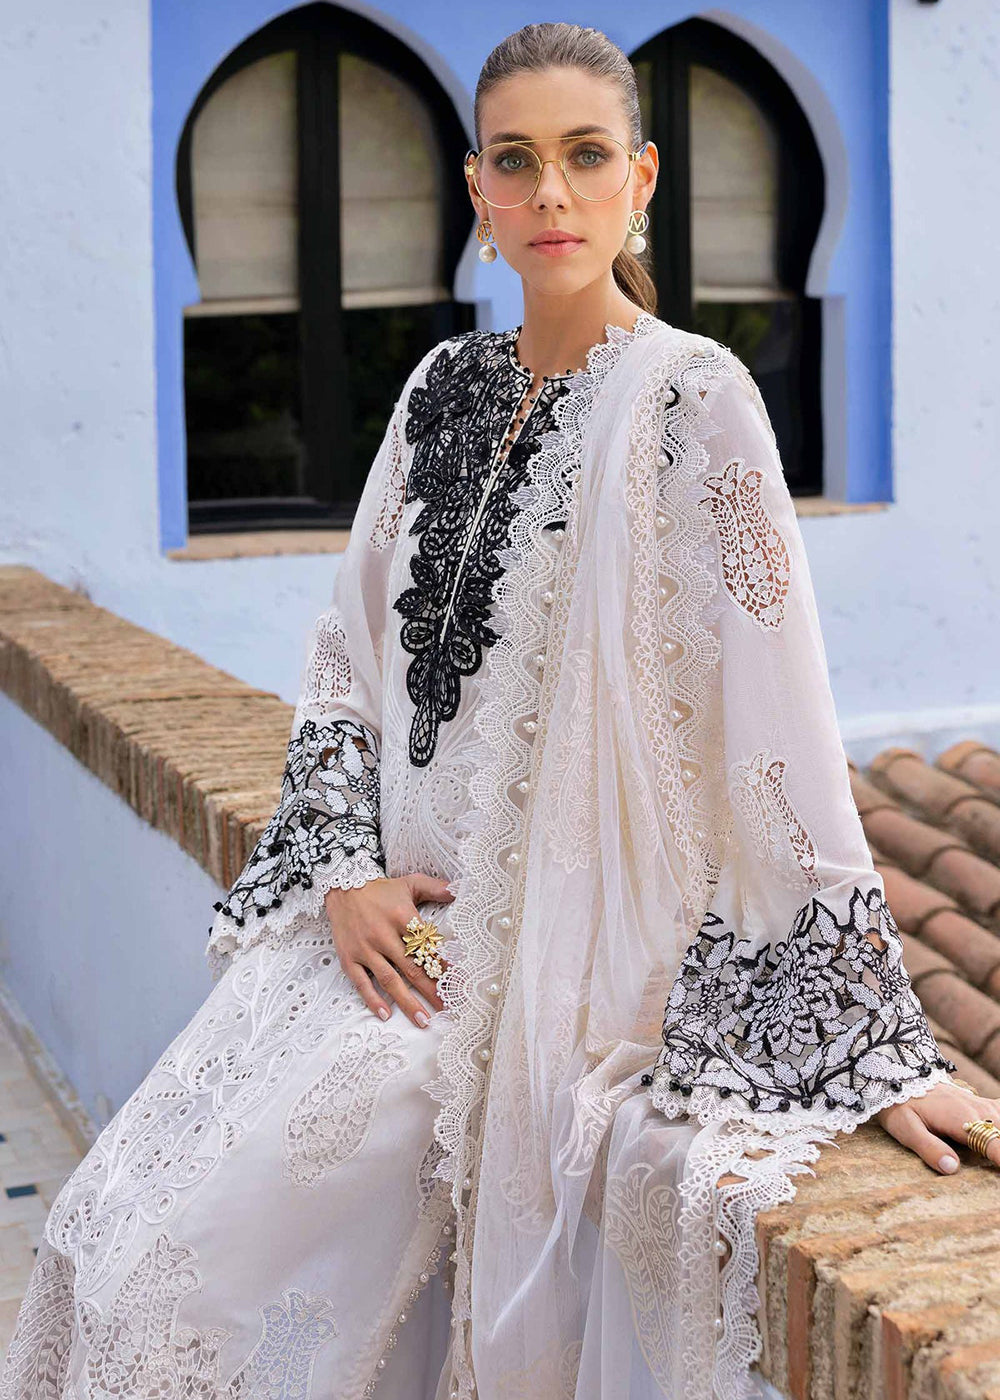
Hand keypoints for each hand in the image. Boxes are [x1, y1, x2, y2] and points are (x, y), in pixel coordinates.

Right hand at [324, 871, 452, 1028]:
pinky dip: (372, 999)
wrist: (341, 886)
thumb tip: (459, 890)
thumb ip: (436, 887)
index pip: (427, 946)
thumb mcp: (410, 883)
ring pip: (389, 980)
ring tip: (423, 1021)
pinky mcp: (349, 958)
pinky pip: (361, 982)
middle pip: (412, 968)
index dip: (443, 965)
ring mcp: (365, 948)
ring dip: (407, 1002)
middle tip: (447, 1009)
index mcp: (401, 916)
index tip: (456, 983)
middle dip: (431, 990)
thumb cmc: (380, 889)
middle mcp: (383, 934)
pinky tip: (385, 1015)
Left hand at [876, 1080, 994, 1172]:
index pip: (994, 1145)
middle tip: (997, 1165)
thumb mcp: (905, 1128)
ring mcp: (984, 1106)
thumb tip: (952, 1169)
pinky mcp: (984, 1105)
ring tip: (998, 1156)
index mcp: (961, 1119)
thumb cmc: (901, 1106)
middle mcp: (978, 1111)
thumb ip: (928, 1148)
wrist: (900, 1077)